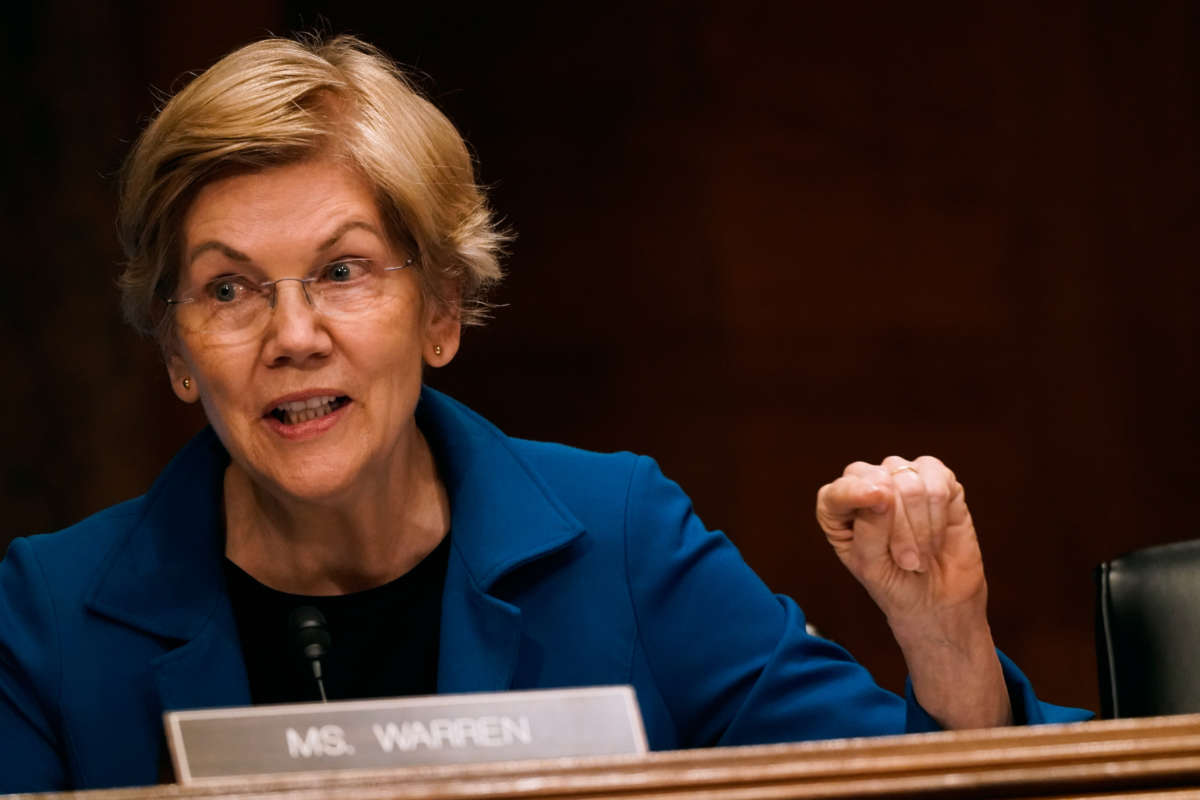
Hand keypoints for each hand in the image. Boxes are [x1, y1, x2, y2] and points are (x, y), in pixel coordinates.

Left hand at [815, 455, 982, 621]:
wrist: (938, 599)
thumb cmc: (895, 583)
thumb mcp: (872, 565)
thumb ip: (870, 527)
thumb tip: (883, 490)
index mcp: (838, 507)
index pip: (838, 490)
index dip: (854, 492)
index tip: (877, 498)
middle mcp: (867, 484)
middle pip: (879, 482)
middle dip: (898, 528)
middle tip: (907, 562)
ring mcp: (902, 477)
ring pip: (911, 485)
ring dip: (921, 530)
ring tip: (920, 557)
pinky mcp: (938, 480)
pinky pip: (939, 486)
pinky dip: (939, 518)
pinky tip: (936, 540)